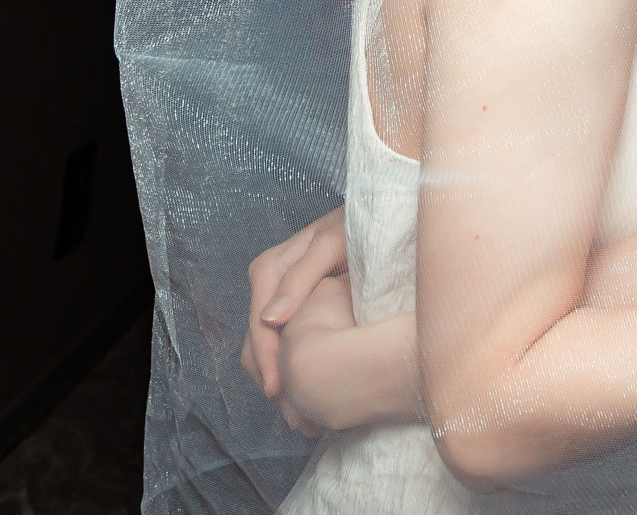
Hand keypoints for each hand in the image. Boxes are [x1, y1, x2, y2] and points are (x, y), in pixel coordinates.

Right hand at [242, 207, 347, 403]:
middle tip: (293, 417)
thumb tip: (270, 319)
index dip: (269, 358)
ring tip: (300, 417)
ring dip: (278, 381)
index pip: (260, 323)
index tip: (279, 390)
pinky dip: (288, 370)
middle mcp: (268, 285)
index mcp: (270, 267)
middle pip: (258, 341)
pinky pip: (280, 345)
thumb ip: (302, 276)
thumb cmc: (359, 227)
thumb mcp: (334, 243)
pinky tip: (306, 394)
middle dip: (271, 378)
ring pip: (263, 349)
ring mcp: (278, 299)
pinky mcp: (293, 310)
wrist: (378, 219)